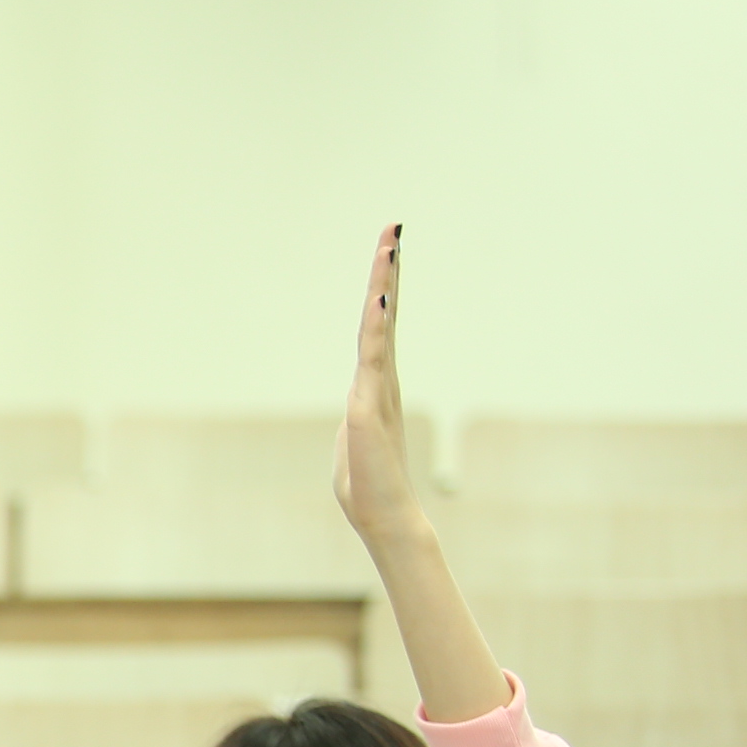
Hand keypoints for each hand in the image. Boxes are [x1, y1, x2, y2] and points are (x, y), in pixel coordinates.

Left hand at [332, 224, 423, 544]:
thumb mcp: (352, 445)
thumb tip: (356, 416)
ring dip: (383, 286)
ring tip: (389, 247)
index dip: (382, 293)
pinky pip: (371, 360)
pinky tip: (380, 303)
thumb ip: (354, 423)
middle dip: (387, 273)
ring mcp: (377, 391)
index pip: (377, 330)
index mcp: (374, 387)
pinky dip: (376, 330)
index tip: (388, 255)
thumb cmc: (367, 486)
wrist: (383, 516)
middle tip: (394, 230)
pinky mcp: (367, 408)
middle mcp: (381, 381)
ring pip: (379, 328)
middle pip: (383, 316)